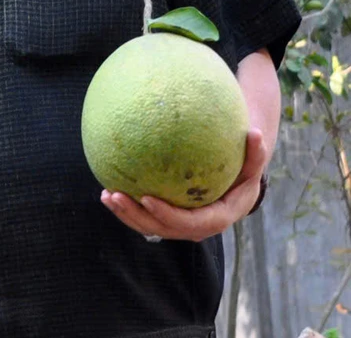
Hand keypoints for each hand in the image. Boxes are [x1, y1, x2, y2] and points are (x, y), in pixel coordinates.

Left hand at [100, 128, 266, 241]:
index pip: (189, 222)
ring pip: (151, 227)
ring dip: (126, 214)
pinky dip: (128, 207)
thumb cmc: (244, 167)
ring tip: (106, 195)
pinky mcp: (170, 218)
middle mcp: (198, 227)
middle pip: (163, 229)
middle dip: (137, 216)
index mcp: (218, 217)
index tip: (146, 198)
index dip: (167, 214)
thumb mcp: (253, 161)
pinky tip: (108, 189)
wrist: (238, 181)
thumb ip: (255, 152)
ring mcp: (182, 226)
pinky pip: (147, 217)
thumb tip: (256, 133)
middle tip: (115, 195)